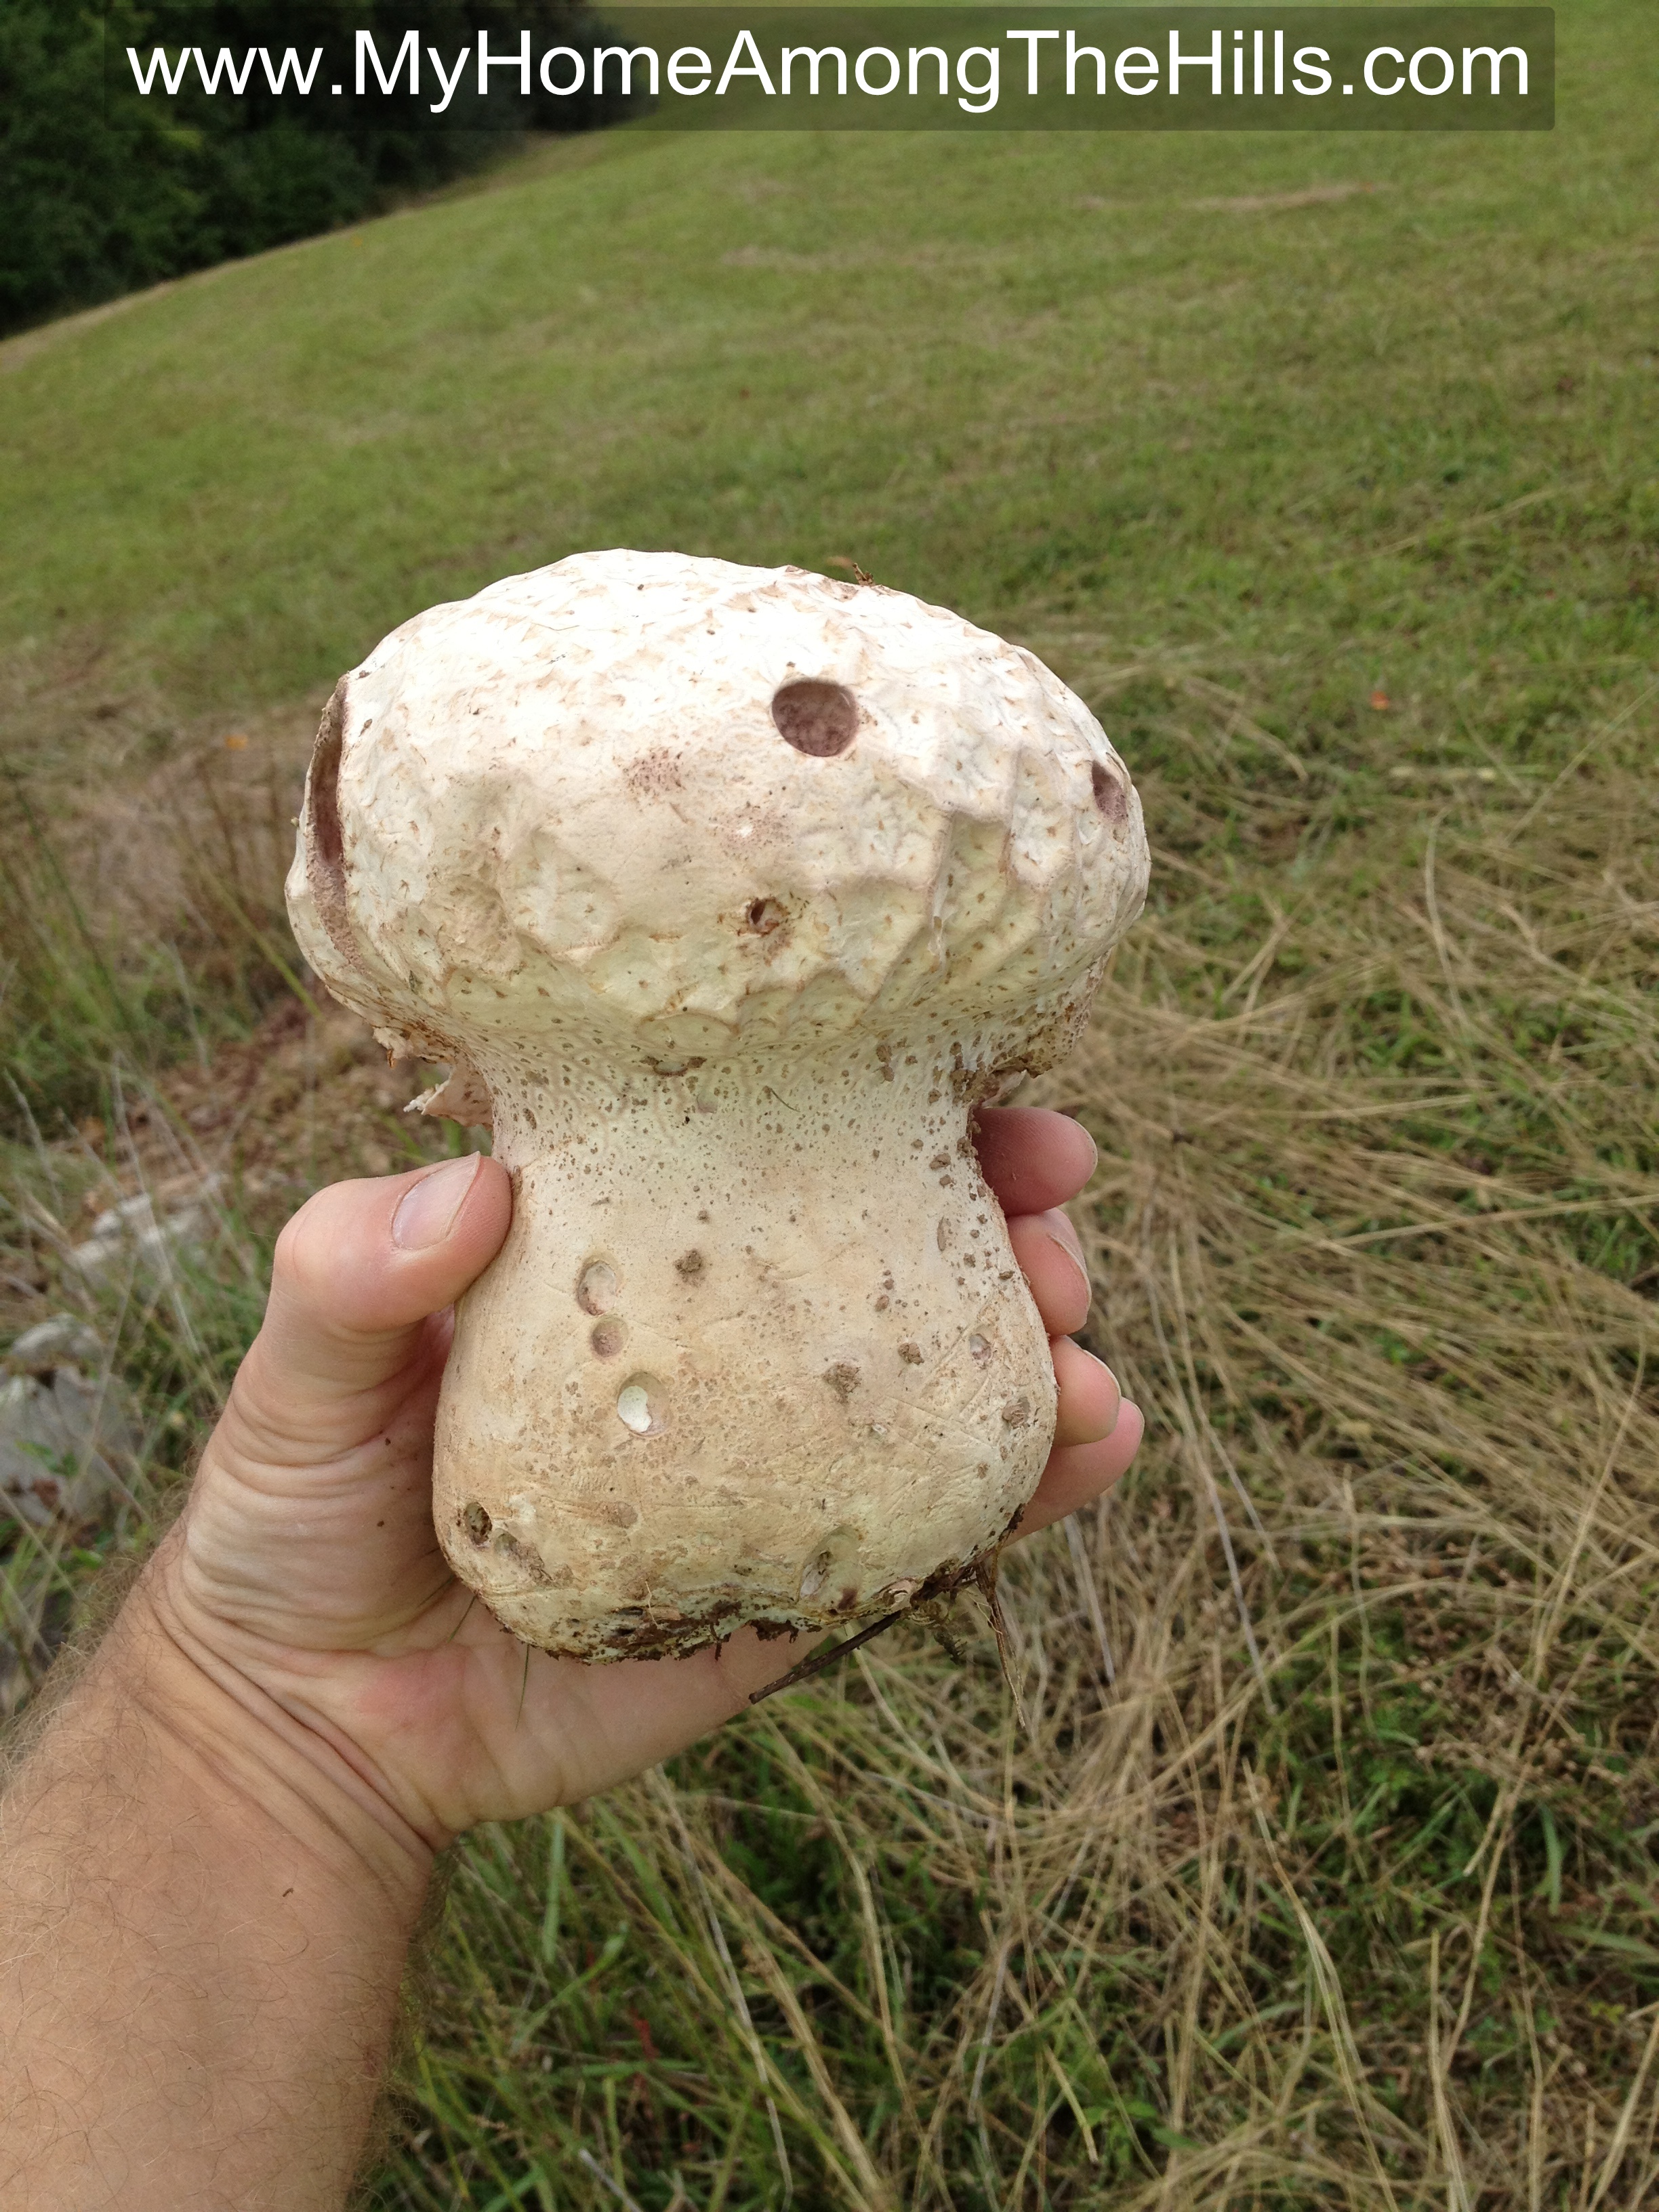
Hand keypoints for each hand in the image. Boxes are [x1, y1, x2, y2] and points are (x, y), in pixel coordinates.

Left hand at [144, 1109, 1141, 1848]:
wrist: (310, 1717)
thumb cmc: (296, 1507)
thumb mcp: (298, 1371)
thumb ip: (348, 1275)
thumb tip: (469, 1190)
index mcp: (629, 1247)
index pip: (777, 1138)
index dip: (889, 1097)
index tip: (980, 1085)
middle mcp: (722, 1343)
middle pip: (894, 1249)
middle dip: (998, 1222)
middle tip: (1044, 1227)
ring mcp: (767, 1465)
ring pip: (937, 1388)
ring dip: (1037, 1355)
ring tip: (1084, 1355)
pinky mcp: (790, 1589)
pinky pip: (924, 1536)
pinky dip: (1019, 1495)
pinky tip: (1088, 1453)